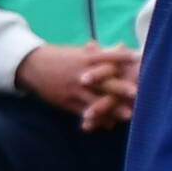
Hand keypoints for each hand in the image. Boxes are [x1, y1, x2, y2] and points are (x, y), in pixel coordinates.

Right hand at [17, 41, 136, 125]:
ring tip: (128, 116)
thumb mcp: (78, 52)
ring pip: (95, 100)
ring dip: (113, 109)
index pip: (107, 57)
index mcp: (85, 59)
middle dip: (120, 88)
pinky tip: (108, 125)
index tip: (139, 58)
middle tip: (137, 93)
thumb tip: (122, 45)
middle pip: (104, 81)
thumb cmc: (58, 57)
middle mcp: (81, 74)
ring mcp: (74, 90)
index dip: (123, 57)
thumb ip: (102, 52)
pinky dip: (96, 119)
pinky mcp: (67, 102)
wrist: (32, 67)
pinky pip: (83, 112)